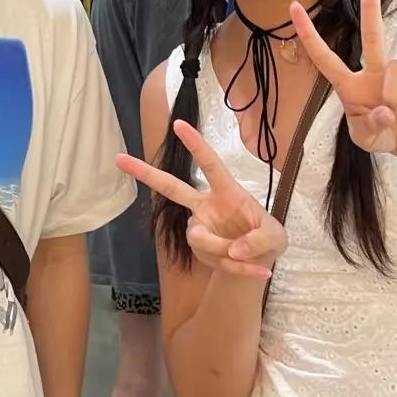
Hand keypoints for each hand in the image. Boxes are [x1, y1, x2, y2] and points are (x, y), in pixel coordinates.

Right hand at [118, 122, 285, 280]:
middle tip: (119, 158)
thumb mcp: (277, 237)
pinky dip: (238, 269)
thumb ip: (260, 239)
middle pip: (171, 187)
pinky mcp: (199, 250)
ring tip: (251, 258)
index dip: (196, 145)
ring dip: (226, 250)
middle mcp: (206, 206)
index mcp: (226, 192)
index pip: (210, 165)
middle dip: (145, 173)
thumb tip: (235, 249)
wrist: (259, 262)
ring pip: (200, 238)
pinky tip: (259, 273)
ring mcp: (199, 228)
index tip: (179, 124)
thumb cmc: (267, 237)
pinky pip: (214, 260)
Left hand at [290, 0, 396, 161]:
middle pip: (372, 33)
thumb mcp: (365, 138)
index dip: (309, 34)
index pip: (324, 57)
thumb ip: (369, 126)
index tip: (293, 7)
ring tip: (396, 114)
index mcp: (350, 85)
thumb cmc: (381, 134)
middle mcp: (374, 73)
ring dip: (394, 93)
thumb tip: (384, 111)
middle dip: (371, 4)